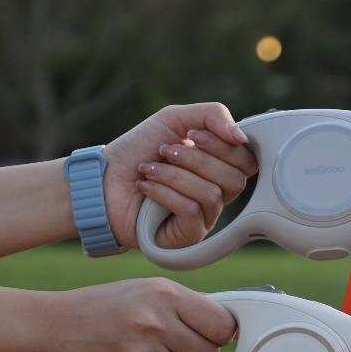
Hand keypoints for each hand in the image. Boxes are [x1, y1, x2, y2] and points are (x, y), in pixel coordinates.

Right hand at [41, 278, 236, 351]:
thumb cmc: (100, 307)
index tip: (214, 334)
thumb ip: (183, 306)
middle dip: (199, 351)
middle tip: (177, 343)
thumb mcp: (143, 290)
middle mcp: (157, 322)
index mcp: (164, 294)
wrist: (51, 329)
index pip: (221, 323)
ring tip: (152, 350)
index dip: (221, 332)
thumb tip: (225, 327)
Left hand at [104, 103, 257, 249]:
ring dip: (175, 175)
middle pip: (236, 181)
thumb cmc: (138, 150)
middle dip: (197, 160)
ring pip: (212, 195)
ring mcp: (205, 218)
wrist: (103, 179)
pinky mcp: (188, 235)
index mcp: (219, 168)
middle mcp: (217, 194)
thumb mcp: (175, 119)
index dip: (225, 147)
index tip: (192, 134)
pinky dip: (165, 192)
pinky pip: (191, 211)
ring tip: (149, 168)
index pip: (247, 162)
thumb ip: (212, 116)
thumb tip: (241, 136)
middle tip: (165, 150)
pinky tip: (146, 186)